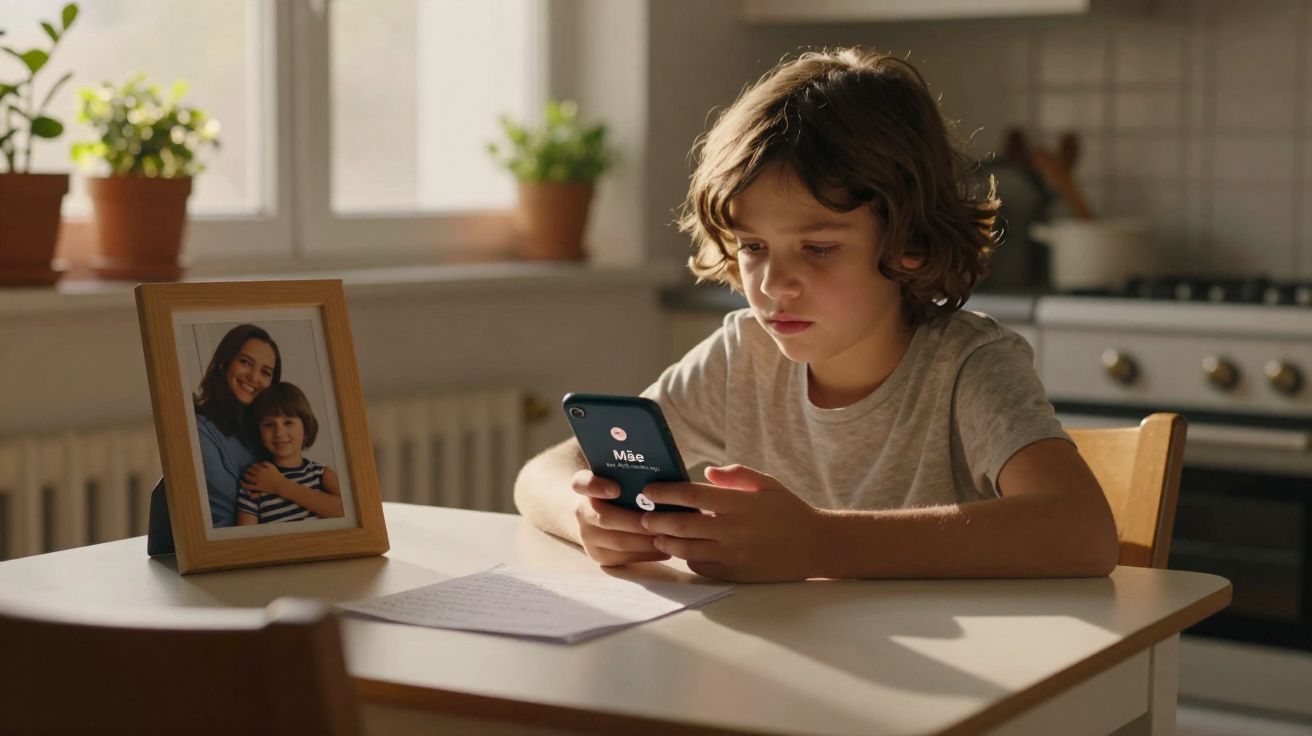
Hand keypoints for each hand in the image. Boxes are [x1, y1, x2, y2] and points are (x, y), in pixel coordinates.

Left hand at [241, 462, 284, 495]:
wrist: (280, 485)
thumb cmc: (277, 476)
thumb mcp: (273, 467)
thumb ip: (266, 463)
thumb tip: (259, 462)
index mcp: (261, 469)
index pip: (253, 466)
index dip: (252, 466)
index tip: (252, 468)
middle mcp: (258, 475)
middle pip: (249, 471)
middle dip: (248, 470)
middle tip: (248, 472)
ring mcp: (257, 481)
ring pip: (247, 477)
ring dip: (245, 476)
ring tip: (244, 476)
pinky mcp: (257, 487)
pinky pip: (248, 486)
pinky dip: (243, 484)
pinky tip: (241, 482)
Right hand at [571, 469, 669, 565]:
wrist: (599, 518)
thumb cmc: (621, 493)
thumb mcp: (621, 480)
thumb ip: (632, 476)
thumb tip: (661, 473)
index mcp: (584, 487)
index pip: (581, 483)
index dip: (596, 486)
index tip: (616, 489)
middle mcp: (581, 512)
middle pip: (605, 519)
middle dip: (636, 522)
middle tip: (663, 521)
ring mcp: (588, 537)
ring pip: (618, 542)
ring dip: (646, 541)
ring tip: (669, 536)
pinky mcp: (599, 556)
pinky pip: (623, 559)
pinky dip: (646, 555)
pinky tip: (664, 549)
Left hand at [639, 465, 828, 582]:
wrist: (816, 546)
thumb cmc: (789, 510)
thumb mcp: (767, 484)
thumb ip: (737, 475)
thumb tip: (706, 473)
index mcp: (740, 504)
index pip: (692, 496)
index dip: (666, 493)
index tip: (650, 491)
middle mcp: (734, 530)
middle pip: (683, 525)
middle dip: (657, 520)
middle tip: (643, 516)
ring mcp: (734, 555)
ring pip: (687, 550)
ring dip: (666, 542)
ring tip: (656, 536)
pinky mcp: (736, 574)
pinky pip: (702, 567)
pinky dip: (688, 559)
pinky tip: (683, 551)